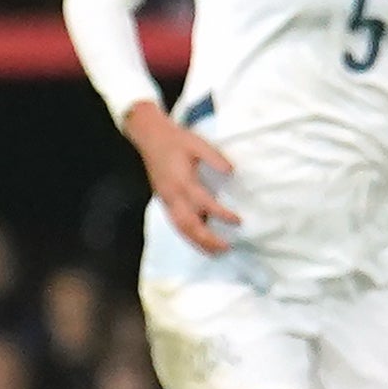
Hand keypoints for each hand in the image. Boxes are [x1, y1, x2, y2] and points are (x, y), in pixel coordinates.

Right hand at [123, 101, 238, 255]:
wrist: (148, 136)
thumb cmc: (175, 139)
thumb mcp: (198, 143)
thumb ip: (215, 157)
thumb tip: (232, 172)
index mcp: (182, 181)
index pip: (204, 203)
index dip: (221, 214)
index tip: (238, 221)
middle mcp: (173, 195)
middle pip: (189, 224)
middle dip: (207, 239)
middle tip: (226, 248)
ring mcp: (166, 200)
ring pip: (180, 228)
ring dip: (197, 242)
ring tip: (214, 252)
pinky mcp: (164, 201)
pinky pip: (175, 223)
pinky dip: (188, 235)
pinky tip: (199, 241)